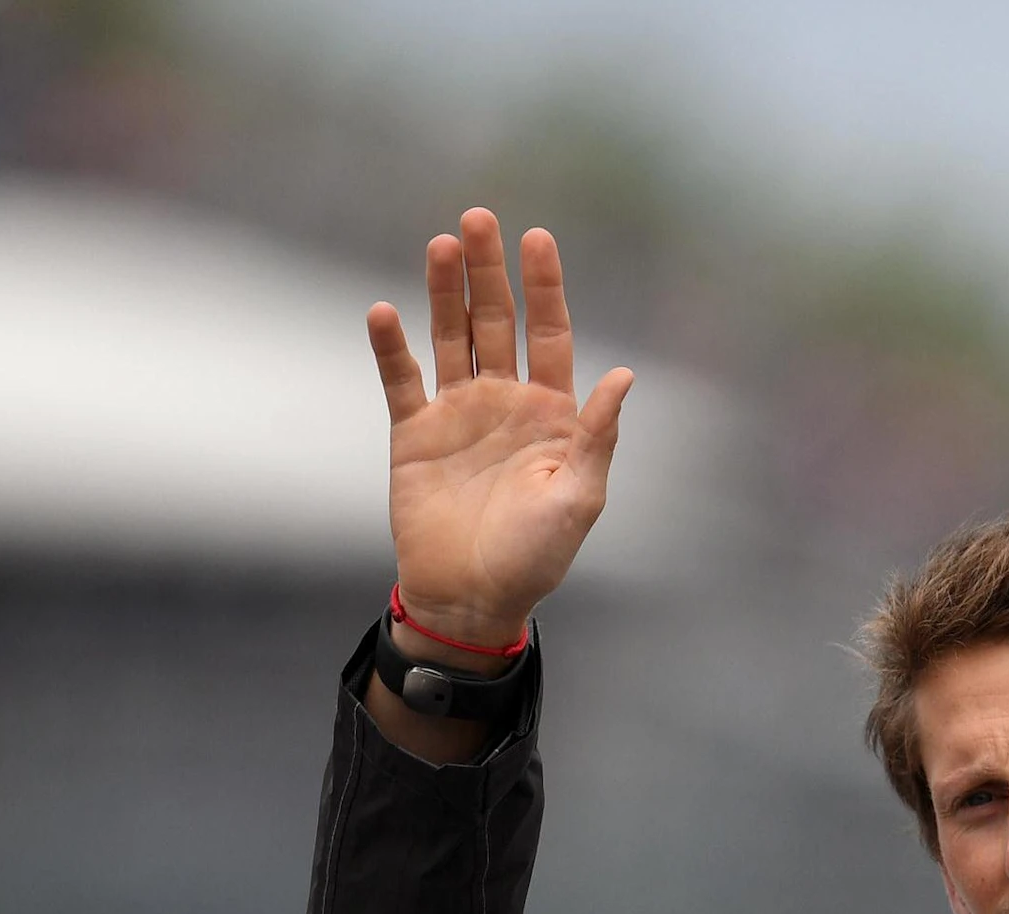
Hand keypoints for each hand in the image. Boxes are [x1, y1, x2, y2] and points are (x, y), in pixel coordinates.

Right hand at [367, 211, 633, 659]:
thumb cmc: (535, 557)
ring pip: (450, 337)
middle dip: (489, 271)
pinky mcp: (413, 434)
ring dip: (444, 292)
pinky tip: (383, 310)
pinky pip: (400, 381)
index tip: (537, 237)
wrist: (472, 599)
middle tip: (478, 218)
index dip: (544, 287)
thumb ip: (597, 436)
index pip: (550, 334)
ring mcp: (457, 414)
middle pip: (496, 322)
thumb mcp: (579, 498)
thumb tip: (625, 376)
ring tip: (440, 244)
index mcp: (552, 413)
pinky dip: (390, 347)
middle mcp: (505, 402)